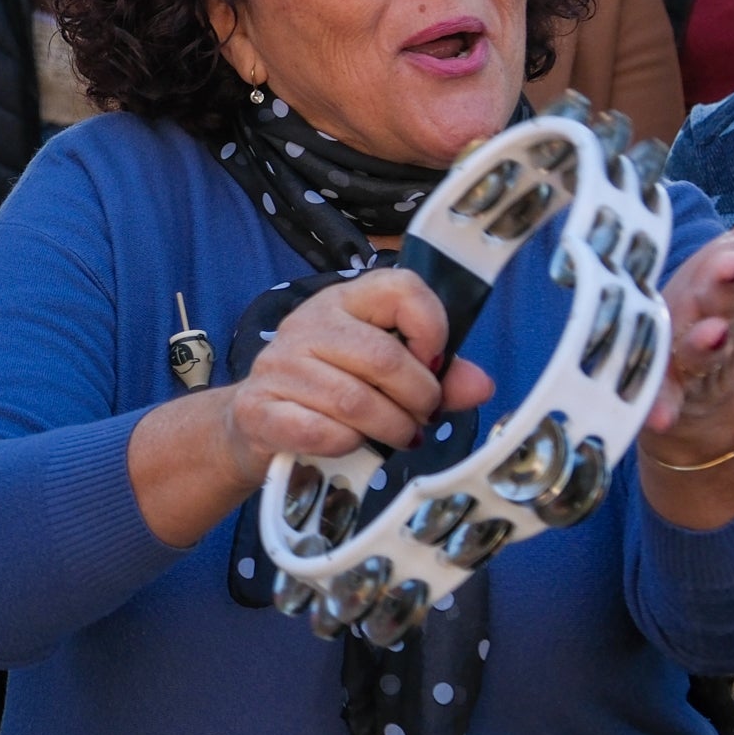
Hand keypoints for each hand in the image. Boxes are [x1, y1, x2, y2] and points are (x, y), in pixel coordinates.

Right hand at [216, 271, 496, 487]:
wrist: (253, 424)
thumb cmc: (329, 392)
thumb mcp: (384, 375)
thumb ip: (437, 377)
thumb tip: (480, 385)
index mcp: (343, 302)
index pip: (399, 288)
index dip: (431, 327)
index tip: (435, 363)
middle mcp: (306, 325)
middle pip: (382, 357)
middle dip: (418, 397)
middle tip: (423, 417)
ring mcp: (278, 366)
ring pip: (354, 401)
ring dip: (392, 428)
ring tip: (400, 437)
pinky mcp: (259, 409)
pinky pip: (320, 431)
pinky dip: (348, 445)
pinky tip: (353, 446)